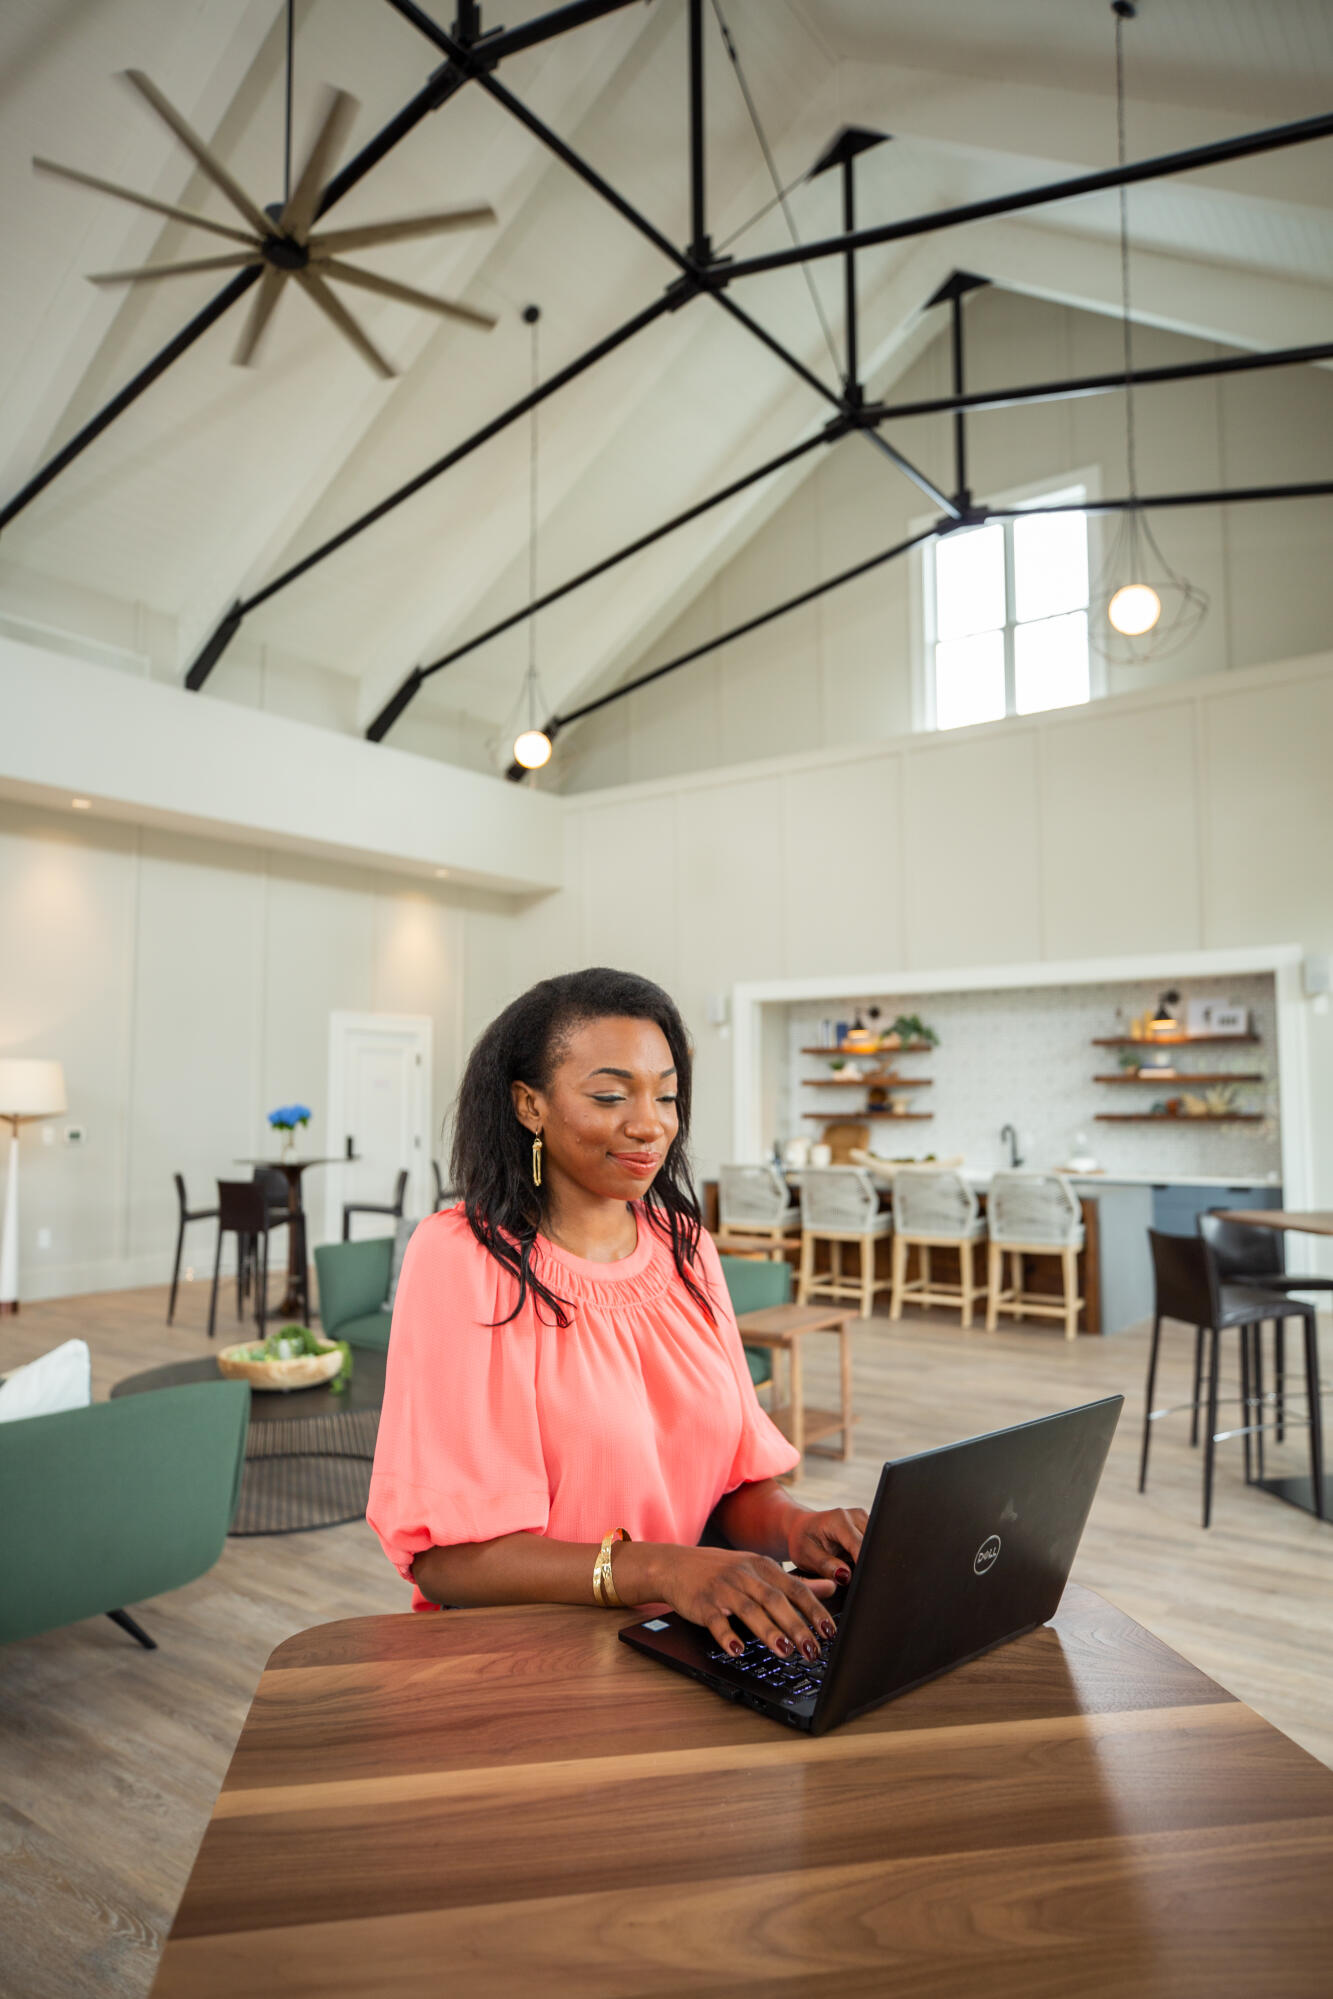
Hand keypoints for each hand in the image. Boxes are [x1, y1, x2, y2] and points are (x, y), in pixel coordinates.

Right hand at [657, 1545, 836, 1662]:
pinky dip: (727, 1635)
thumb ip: (794, 1581)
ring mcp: (723, 1588)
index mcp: (763, 1567)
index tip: (829, 1631)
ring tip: (785, 1651)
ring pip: (750, 1610)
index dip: (814, 1609)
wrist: (675, 1565)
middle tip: (813, 1650)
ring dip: (769, 1632)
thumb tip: (831, 1587)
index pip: (794, 1588)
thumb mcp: (759, 1569)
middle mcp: (745, 1575)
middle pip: (775, 1600)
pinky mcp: (702, 1603)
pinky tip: (737, 1650)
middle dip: (796, 1626)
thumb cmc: (722, 1570)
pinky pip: (716, 1620)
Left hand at [786, 1506, 867, 1585]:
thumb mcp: (806, 1556)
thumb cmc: (802, 1541)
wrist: (801, 1528)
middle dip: (867, 1564)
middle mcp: (855, 1516)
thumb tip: (846, 1576)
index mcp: (839, 1520)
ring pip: (877, 1545)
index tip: (860, 1582)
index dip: (862, 1565)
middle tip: (852, 1579)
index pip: (860, 1545)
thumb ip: (826, 1565)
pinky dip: (868, 1556)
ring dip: (868, 1561)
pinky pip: (874, 1544)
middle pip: (873, 1545)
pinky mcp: (868, 1525)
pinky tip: (854, 1562)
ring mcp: (864, 1519)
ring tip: (849, 1568)